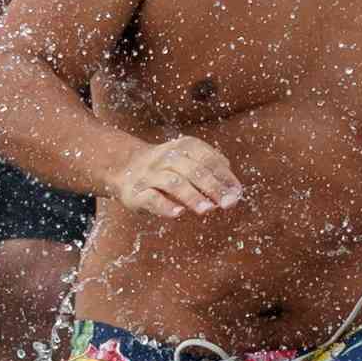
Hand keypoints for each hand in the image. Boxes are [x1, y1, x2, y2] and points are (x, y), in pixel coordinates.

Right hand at [108, 136, 244, 216]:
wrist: (124, 167)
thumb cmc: (169, 169)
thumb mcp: (190, 162)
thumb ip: (212, 171)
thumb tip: (234, 189)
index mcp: (184, 147)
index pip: (208, 159)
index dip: (224, 177)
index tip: (237, 194)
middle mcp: (166, 157)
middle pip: (192, 170)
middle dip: (212, 187)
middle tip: (228, 203)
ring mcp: (149, 174)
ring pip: (172, 182)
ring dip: (192, 196)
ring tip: (207, 209)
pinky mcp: (135, 193)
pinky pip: (151, 198)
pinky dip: (165, 205)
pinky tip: (179, 213)